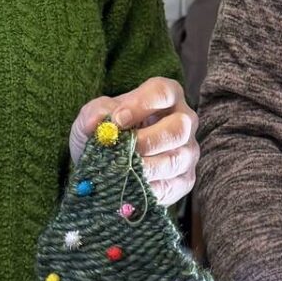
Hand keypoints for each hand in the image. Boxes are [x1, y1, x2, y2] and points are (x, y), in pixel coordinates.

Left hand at [71, 77, 197, 206]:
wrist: (107, 162)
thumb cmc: (107, 131)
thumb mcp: (94, 117)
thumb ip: (93, 113)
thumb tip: (97, 122)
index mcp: (168, 95)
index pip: (163, 92)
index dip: (141, 105)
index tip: (117, 120)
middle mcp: (185, 121)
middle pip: (179, 127)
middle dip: (148, 140)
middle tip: (122, 148)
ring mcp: (188, 152)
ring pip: (175, 160)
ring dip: (145, 167)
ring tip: (120, 170)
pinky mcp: (185, 179)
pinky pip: (170, 186)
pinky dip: (146, 188)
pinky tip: (128, 186)